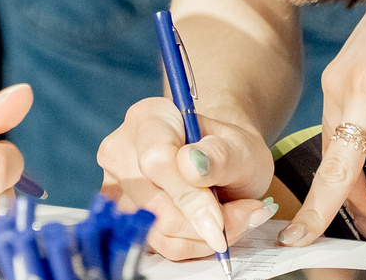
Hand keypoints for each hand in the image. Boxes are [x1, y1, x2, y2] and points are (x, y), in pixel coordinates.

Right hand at [97, 96, 279, 261]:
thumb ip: (220, 155)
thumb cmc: (229, 149)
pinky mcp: (126, 219)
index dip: (189, 197)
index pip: (156, 162)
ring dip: (204, 236)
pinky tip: (214, 227)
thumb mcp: (240, 147)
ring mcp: (118, 188)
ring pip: (158, 232)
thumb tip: (192, 166)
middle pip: (155, 207)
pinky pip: (161, 246)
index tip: (221, 219)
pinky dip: (194, 244)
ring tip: (235, 217)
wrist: (221, 161)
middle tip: (247, 215)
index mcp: (147, 119)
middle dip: (206, 221)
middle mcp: (122, 152)